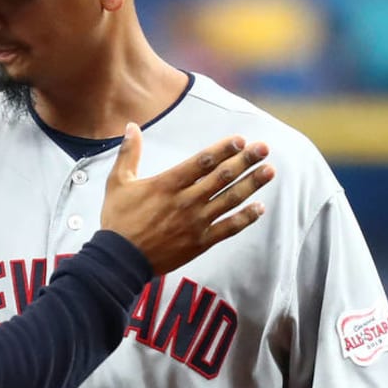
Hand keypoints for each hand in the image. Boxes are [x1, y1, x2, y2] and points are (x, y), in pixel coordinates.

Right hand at [100, 123, 273, 273]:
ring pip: (229, 200)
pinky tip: (260, 208)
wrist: (120, 261)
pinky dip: (245, 218)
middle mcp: (186, 201)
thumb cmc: (118, 221)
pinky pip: (228, 228)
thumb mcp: (118, 183)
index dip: (224, 149)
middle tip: (264, 148)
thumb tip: (130, 126)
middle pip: (222, 177)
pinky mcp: (200, 242)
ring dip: (251, 184)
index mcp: (167, 184)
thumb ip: (128, 153)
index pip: (202, 161)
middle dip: (246, 160)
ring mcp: (195, 222)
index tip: (241, 139)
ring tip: (269, 171)